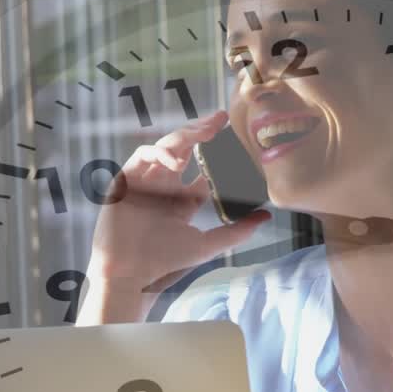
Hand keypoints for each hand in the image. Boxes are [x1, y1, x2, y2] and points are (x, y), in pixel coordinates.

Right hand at [86, 110, 271, 295]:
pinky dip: (160, 153)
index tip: (235, 138)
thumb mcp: (207, 245)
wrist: (130, 273)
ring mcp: (145, 181)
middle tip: (221, 118)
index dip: (217, 152)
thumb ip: (236, 231)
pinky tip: (177, 160)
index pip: (202, 168)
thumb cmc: (164, 262)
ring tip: (205, 133)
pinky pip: (143, 156)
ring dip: (184, 136)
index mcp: (182, 200)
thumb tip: (266, 215)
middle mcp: (164, 186)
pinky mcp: (126, 180)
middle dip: (202, 131)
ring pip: (166, 147)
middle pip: (185, 149)